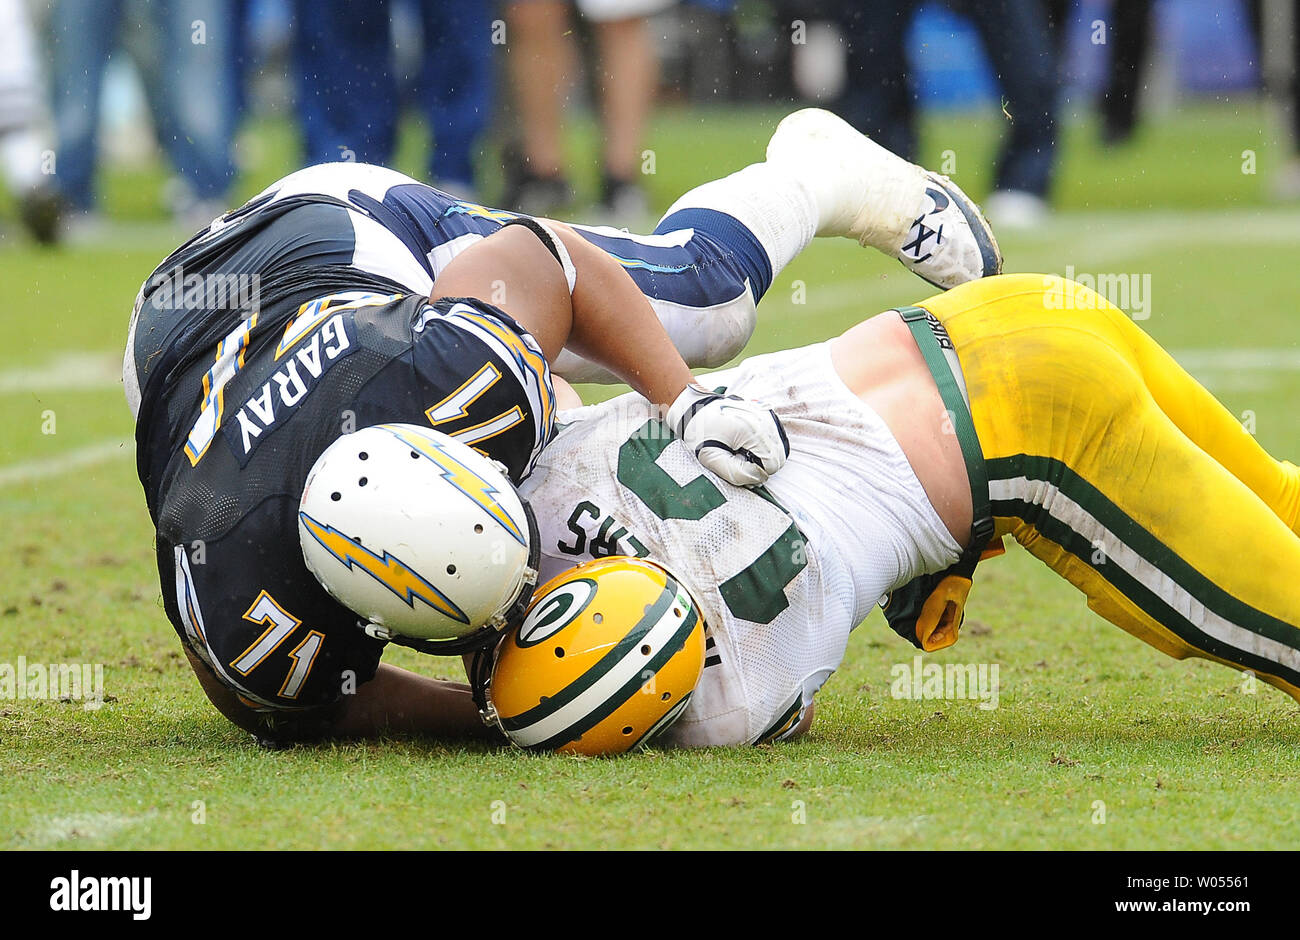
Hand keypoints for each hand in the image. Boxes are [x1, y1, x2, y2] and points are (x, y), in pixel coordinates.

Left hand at [666, 384, 789, 486]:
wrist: (695, 409)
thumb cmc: (700, 433)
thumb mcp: (710, 458)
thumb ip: (735, 473)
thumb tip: (759, 477)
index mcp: (753, 430)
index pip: (772, 465)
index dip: (755, 472)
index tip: (736, 464)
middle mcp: (765, 420)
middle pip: (779, 457)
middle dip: (760, 464)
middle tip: (737, 458)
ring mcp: (768, 415)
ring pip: (779, 449)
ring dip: (762, 455)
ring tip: (740, 449)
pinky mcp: (767, 413)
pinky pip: (775, 439)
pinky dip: (764, 445)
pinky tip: (746, 442)